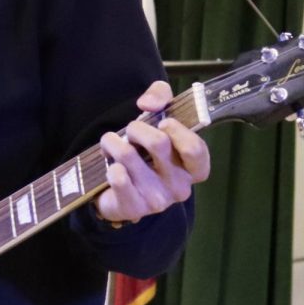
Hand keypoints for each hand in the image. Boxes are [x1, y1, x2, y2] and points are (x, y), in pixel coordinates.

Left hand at [93, 80, 210, 224]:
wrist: (116, 189)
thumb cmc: (144, 150)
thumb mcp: (157, 117)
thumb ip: (160, 96)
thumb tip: (147, 104)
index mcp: (193, 169)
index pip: (195, 148)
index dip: (177, 130)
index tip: (162, 122)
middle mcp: (180, 187)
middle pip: (158, 143)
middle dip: (136, 128)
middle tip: (130, 132)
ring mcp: (157, 200)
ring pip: (128, 155)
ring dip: (113, 143)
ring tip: (112, 146)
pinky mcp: (133, 208)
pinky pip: (117, 177)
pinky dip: (108, 163)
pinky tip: (110, 166)